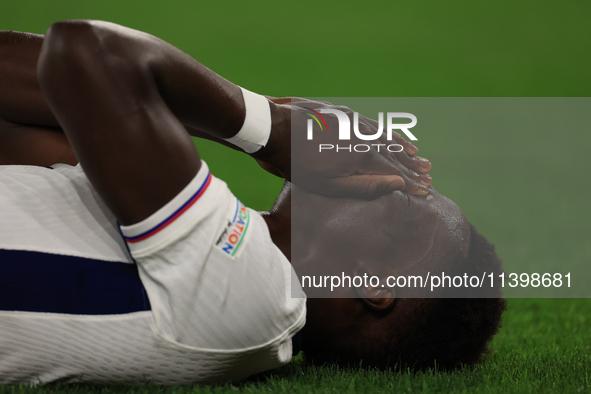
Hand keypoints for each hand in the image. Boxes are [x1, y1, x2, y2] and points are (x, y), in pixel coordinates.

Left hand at [254, 97, 431, 198]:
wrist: (273, 129)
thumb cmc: (297, 164)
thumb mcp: (329, 185)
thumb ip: (365, 186)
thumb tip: (398, 184)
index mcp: (363, 157)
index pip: (395, 172)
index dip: (411, 182)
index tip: (427, 189)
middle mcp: (364, 137)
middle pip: (395, 154)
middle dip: (412, 166)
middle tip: (429, 174)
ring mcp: (354, 123)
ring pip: (386, 137)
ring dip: (403, 147)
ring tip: (418, 155)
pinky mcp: (344, 114)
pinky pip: (372, 124)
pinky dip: (385, 131)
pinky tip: (389, 133)